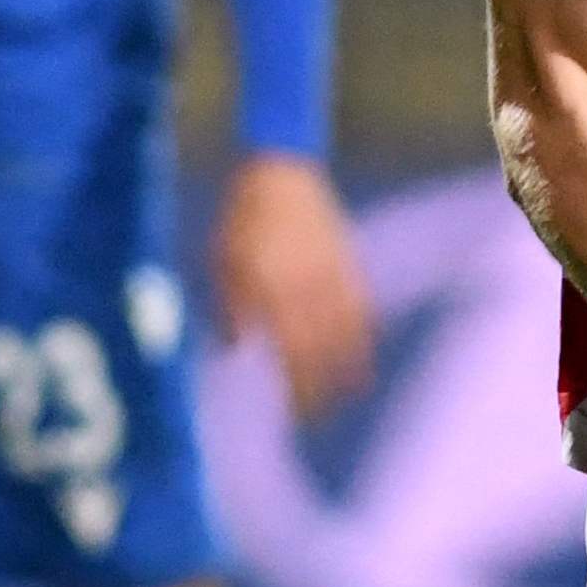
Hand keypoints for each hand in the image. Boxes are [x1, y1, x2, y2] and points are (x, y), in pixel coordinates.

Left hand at [214, 154, 378, 422]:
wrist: (282, 172)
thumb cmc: (242, 220)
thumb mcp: (224, 263)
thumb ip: (231, 309)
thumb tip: (238, 350)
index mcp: (273, 287)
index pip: (289, 351)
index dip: (293, 385)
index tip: (292, 411)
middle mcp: (307, 285)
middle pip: (321, 350)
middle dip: (320, 386)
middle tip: (315, 413)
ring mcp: (333, 275)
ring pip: (348, 332)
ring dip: (347, 367)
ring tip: (347, 393)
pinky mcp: (350, 263)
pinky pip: (362, 308)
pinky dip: (362, 335)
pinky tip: (361, 353)